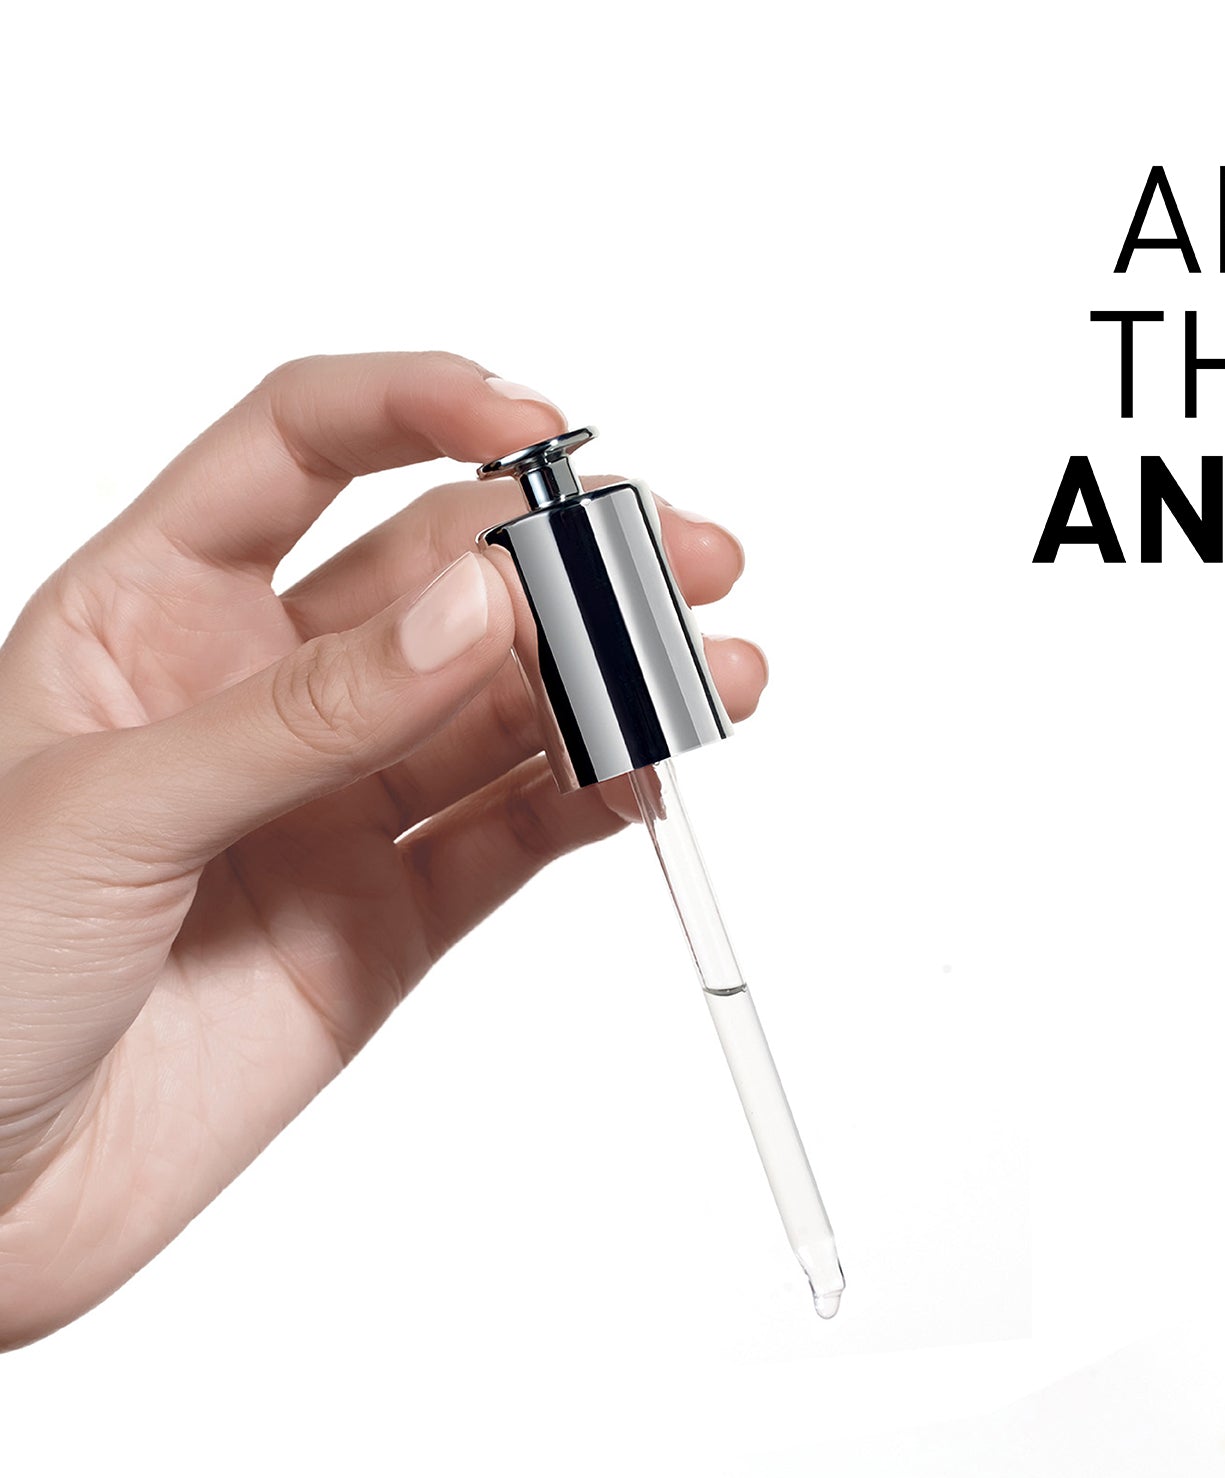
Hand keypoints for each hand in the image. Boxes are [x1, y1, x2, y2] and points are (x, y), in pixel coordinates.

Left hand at [0, 353, 765, 1346]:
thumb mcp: (113, 811)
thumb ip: (310, 712)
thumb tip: (475, 614)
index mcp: (145, 614)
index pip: (299, 450)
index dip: (421, 412)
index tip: (539, 429)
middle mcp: (256, 695)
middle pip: (440, 576)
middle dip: (567, 558)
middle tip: (678, 559)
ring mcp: (334, 808)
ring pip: (505, 710)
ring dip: (614, 683)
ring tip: (712, 674)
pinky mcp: (393, 919)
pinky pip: (518, 835)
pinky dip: (597, 801)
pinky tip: (652, 773)